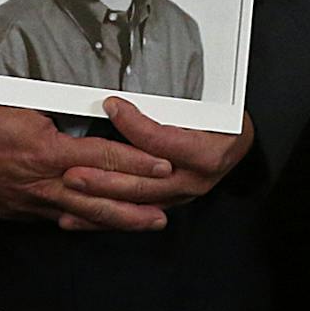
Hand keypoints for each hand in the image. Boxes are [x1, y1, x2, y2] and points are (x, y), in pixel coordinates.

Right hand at [0, 104, 173, 230]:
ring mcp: (31, 201)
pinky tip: (97, 225)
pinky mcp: (19, 212)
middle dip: (135, 207)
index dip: (136, 161)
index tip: (162, 164)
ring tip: (144, 223)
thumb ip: (60, 116)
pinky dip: (81, 223)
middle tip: (164, 213)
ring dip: (116, 220)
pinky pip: (56, 220)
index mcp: (48, 150)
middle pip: (100, 197)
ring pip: (82, 214)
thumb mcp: (25, 107)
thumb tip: (89, 115)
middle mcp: (44, 181)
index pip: (104, 156)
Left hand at [55, 98, 255, 226]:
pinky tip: (76, 217)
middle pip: (143, 182)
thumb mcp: (208, 107)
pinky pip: (132, 214)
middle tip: (75, 171)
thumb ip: (173, 106)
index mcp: (206, 153)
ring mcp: (181, 196)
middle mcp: (193, 180)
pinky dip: (103, 217)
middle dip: (104, 178)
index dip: (133, 124)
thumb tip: (136, 93)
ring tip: (71, 190)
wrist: (238, 144)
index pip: (162, 142)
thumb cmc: (224, 122)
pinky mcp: (169, 204)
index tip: (112, 106)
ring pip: (135, 202)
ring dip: (99, 199)